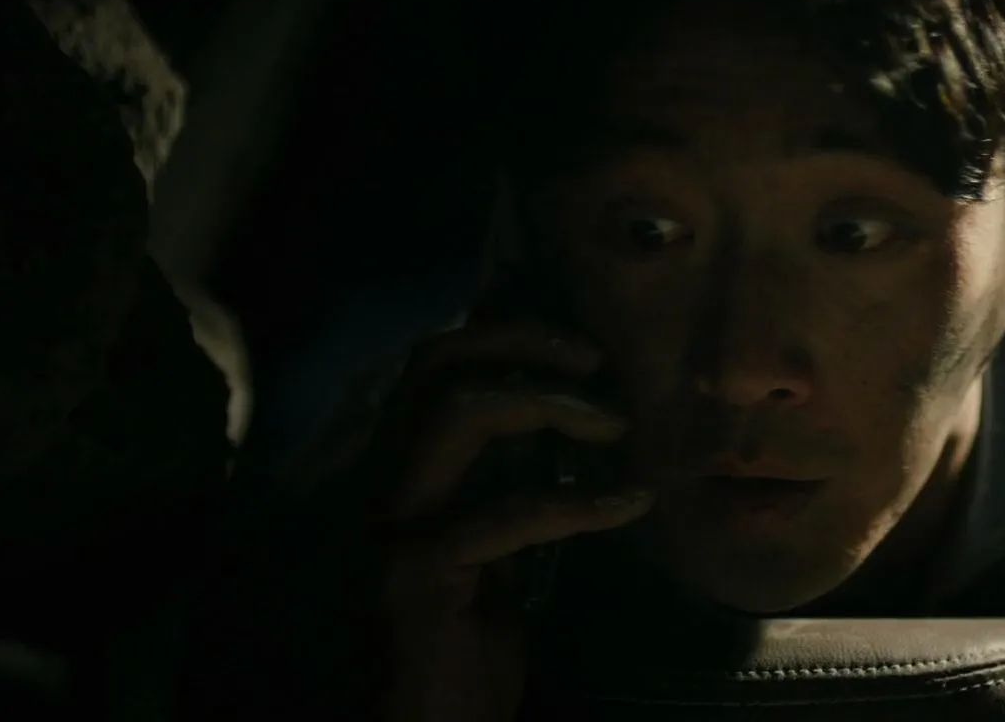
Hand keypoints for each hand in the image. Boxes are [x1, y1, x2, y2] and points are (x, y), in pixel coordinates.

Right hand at [363, 322, 653, 721]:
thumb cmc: (454, 668)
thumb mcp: (485, 568)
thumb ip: (499, 502)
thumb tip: (559, 445)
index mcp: (393, 480)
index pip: (430, 370)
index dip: (504, 337)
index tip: (580, 352)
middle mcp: (377, 490)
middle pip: (433, 365)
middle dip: (522, 341)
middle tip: (595, 361)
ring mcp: (388, 530)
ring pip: (456, 413)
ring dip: (547, 401)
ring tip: (613, 426)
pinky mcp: (414, 579)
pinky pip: (504, 515)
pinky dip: (576, 502)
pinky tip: (628, 504)